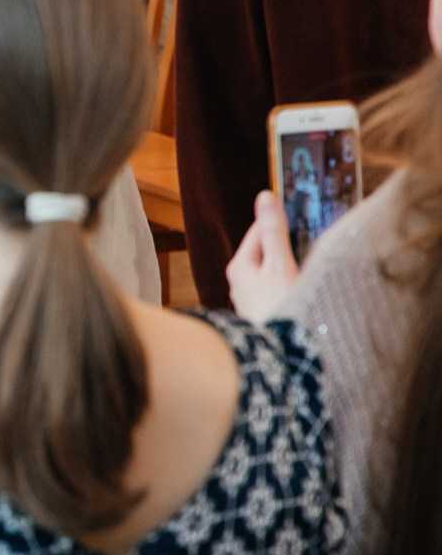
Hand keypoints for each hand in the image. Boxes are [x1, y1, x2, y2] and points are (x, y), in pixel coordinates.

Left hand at [225, 190, 301, 322]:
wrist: (282, 357)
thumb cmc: (279, 309)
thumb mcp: (280, 265)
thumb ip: (273, 232)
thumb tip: (264, 197)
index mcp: (240, 265)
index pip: (259, 231)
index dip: (281, 221)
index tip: (304, 214)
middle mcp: (240, 282)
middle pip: (266, 252)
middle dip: (287, 244)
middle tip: (314, 237)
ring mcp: (251, 298)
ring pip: (273, 271)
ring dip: (291, 265)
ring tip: (313, 262)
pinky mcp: (264, 312)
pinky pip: (278, 289)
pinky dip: (291, 284)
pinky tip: (306, 288)